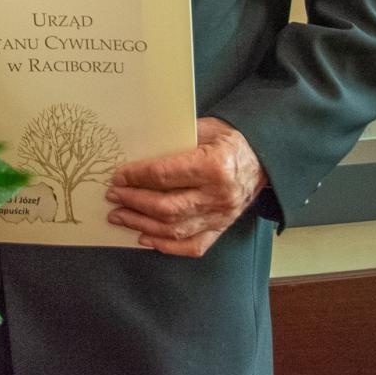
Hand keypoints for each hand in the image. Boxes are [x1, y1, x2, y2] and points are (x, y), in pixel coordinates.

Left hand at [104, 117, 266, 257]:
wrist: (262, 159)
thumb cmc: (228, 140)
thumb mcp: (204, 128)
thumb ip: (174, 140)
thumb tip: (136, 150)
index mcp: (214, 166)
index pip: (165, 176)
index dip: (136, 177)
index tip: (118, 176)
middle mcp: (218, 196)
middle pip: (166, 207)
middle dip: (134, 202)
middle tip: (113, 196)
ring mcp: (221, 216)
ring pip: (174, 229)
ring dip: (141, 224)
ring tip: (120, 216)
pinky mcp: (221, 229)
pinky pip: (192, 246)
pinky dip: (166, 246)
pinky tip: (145, 238)